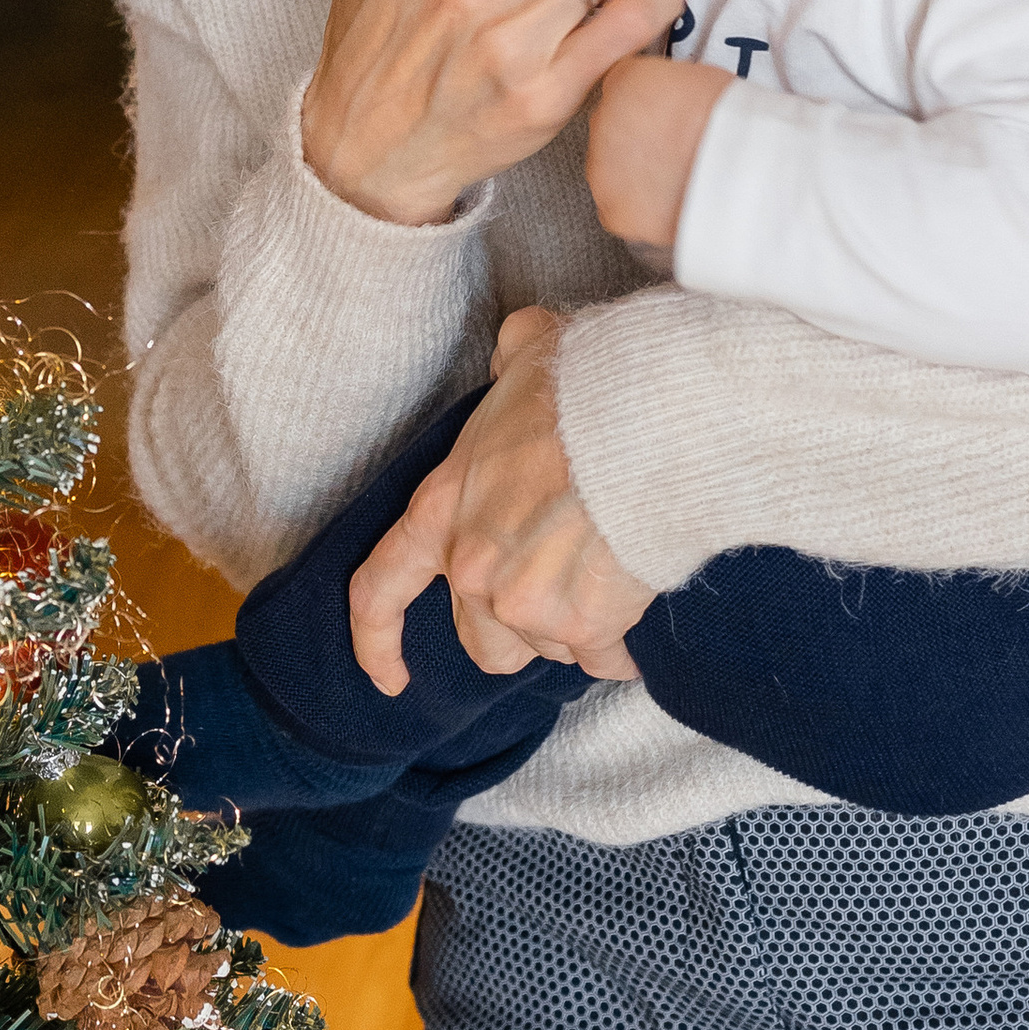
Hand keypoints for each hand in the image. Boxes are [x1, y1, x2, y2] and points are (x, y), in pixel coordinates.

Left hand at [348, 309, 649, 691]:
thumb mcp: (526, 351)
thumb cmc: (589, 383)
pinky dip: (622, 645)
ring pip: (544, 650)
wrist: (651, 421)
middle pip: (479, 638)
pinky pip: (603, 660)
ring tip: (607, 579)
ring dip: (571, 629)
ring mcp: (525, 605)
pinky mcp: (584, 627)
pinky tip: (640, 607)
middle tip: (559, 585)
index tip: (391, 678)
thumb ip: (507, 363)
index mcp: (440, 509)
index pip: (380, 591)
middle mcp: (471, 569)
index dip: (377, 642)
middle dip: (516, 625)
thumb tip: (515, 358)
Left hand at [587, 58, 733, 249]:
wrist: (744, 169)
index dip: (649, 107)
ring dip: (636, 176)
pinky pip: (620, 210)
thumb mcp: (698, 75)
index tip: (671, 120)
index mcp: (623, 78)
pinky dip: (641, 210)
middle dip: (637, 140)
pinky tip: (670, 205)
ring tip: (678, 182)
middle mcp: (600, 120)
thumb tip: (665, 100)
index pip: (621, 88)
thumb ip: (665, 84)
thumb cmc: (734, 119)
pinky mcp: (613, 212)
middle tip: (676, 153)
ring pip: (611, 172)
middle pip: (611, 130)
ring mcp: (601, 170)